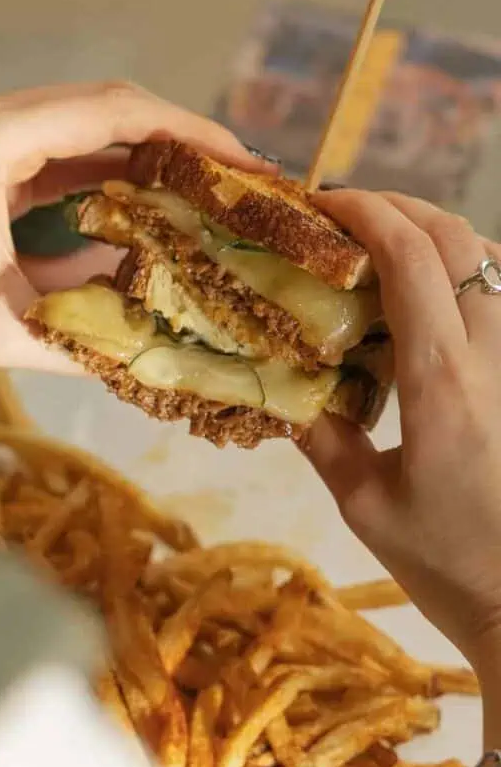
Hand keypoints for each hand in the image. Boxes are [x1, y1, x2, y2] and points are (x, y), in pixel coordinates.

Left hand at [0, 82, 271, 378]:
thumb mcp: (0, 328)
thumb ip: (86, 335)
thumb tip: (158, 343)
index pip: (112, 113)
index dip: (186, 132)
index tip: (241, 161)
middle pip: (104, 107)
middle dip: (175, 139)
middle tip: (234, 176)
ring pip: (81, 129)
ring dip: (140, 156)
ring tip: (201, 189)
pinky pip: (53, 158)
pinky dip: (100, 178)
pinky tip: (141, 207)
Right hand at [303, 189, 500, 671]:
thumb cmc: (443, 562)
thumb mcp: (362, 502)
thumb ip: (323, 434)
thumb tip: (286, 389)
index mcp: (441, 384)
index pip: (412, 261)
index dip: (367, 214)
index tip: (323, 204)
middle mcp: (492, 358)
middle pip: (458, 239)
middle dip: (399, 206)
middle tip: (345, 214)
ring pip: (489, 260)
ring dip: (434, 233)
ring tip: (382, 244)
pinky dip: (462, 272)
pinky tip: (428, 293)